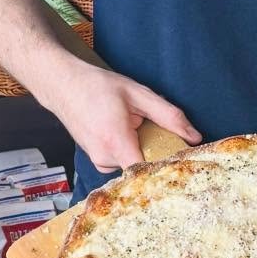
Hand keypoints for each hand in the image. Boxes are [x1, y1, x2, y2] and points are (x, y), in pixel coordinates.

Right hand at [45, 62, 200, 172]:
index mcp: (116, 142)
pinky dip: (129, 149)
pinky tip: (124, 131)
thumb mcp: (138, 94)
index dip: (168, 168)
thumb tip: (194, 137)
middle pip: (144, 167)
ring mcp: (99, 162)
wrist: (62, 86)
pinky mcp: (97, 161)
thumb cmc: (97, 86)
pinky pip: (123, 162)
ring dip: (141, 148)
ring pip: (133, 164)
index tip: (183, 161)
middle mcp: (105, 158)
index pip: (149, 171)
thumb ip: (169, 116)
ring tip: (134, 125)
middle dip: (156, 151)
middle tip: (156, 130)